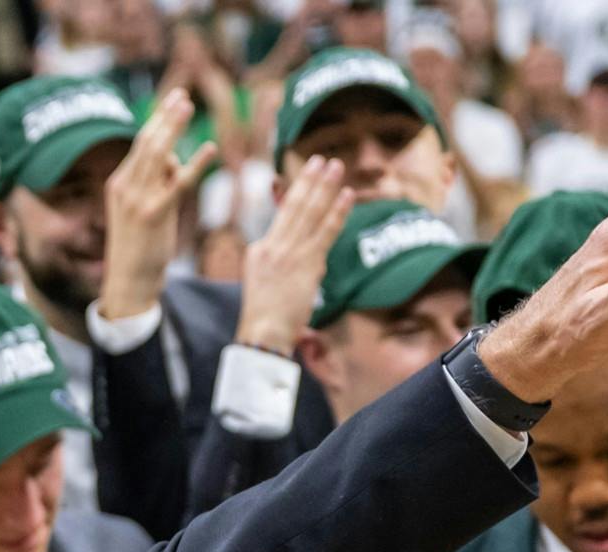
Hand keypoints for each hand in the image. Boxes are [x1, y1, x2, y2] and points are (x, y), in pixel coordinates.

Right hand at [96, 88, 218, 321]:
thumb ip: (156, 183)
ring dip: (174, 127)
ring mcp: (138, 199)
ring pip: (158, 154)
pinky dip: (195, 164)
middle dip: (165, 116)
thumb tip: (175, 160)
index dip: (158, 120)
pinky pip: (178, 182)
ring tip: (188, 106)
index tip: (173, 99)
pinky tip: (210, 149)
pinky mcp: (155, 213)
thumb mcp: (141, 210)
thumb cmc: (138, 248)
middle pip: (147, 142)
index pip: (140, 145)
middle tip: (182, 95)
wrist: (128, 282)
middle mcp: (125, 186)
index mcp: (119, 183)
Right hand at [234, 156, 349, 353]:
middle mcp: (272, 246)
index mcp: (259, 250)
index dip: (297, 195)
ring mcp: (289, 252)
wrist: (263, 334)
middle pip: (293, 206)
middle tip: (320, 160)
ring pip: (310, 212)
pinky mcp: (307, 263)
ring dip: (325, 186)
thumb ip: (282, 269)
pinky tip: (348, 195)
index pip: (282, 219)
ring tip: (336, 165)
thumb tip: (311, 265)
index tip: (308, 177)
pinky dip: (338, 211)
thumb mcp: (264, 287)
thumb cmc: (265, 320)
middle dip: (308, 180)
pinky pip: (326, 231)